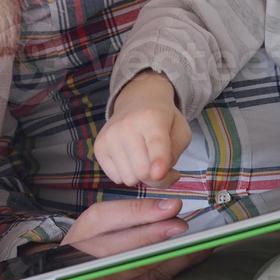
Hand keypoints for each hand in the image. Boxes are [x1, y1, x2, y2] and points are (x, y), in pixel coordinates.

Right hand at [29, 198, 207, 279]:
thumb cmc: (85, 242)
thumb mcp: (97, 219)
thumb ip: (131, 211)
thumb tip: (169, 206)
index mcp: (83, 249)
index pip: (118, 234)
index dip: (146, 221)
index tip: (172, 208)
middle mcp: (95, 276)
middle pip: (134, 258)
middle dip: (162, 240)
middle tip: (185, 226)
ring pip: (149, 276)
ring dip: (178, 257)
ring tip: (200, 241)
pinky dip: (175, 271)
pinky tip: (192, 257)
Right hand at [94, 71, 190, 187]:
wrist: (137, 101)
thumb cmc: (163, 121)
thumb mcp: (181, 132)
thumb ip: (175, 155)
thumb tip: (156, 176)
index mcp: (153, 117)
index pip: (156, 143)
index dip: (159, 161)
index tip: (159, 174)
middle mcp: (127, 125)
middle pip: (143, 172)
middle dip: (156, 177)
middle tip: (160, 165)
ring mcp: (109, 136)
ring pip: (128, 179)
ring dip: (140, 176)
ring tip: (144, 159)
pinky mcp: (99, 146)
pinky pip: (116, 178)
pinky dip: (126, 174)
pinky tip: (130, 159)